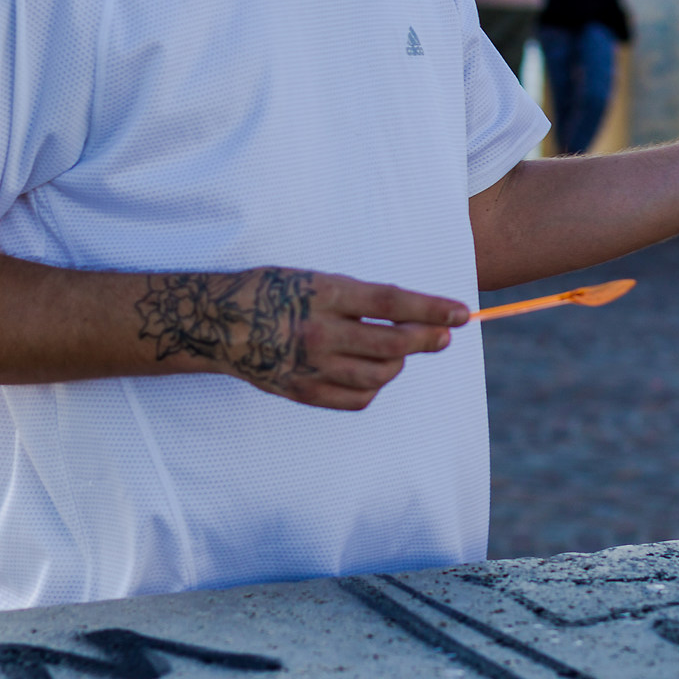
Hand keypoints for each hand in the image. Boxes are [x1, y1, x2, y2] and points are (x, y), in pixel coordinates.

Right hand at [134, 267, 466, 411]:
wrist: (215, 322)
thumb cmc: (270, 290)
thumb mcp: (314, 279)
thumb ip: (357, 298)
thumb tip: (409, 316)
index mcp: (323, 294)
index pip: (391, 302)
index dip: (432, 308)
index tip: (463, 312)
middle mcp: (319, 331)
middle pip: (391, 344)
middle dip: (427, 339)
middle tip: (443, 336)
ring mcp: (310, 366)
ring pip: (379, 376)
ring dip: (398, 364)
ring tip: (398, 352)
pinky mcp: (302, 392)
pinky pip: (355, 399)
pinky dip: (372, 389)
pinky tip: (371, 374)